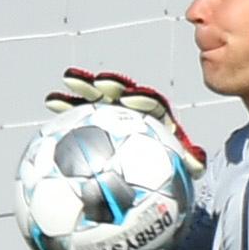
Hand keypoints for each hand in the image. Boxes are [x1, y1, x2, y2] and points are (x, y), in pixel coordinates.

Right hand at [49, 70, 204, 170]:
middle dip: (108, 86)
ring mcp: (113, 114)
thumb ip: (189, 162)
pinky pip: (80, 116)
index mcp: (154, 116)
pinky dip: (66, 109)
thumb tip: (197, 163)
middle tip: (97, 81)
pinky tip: (50, 104)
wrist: (155, 167)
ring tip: (64, 84)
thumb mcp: (183, 164)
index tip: (132, 98)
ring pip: (96, 99)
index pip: (149, 104)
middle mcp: (133, 109)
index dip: (142, 99)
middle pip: (120, 93)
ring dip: (82, 90)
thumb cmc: (168, 168)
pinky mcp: (97, 122)